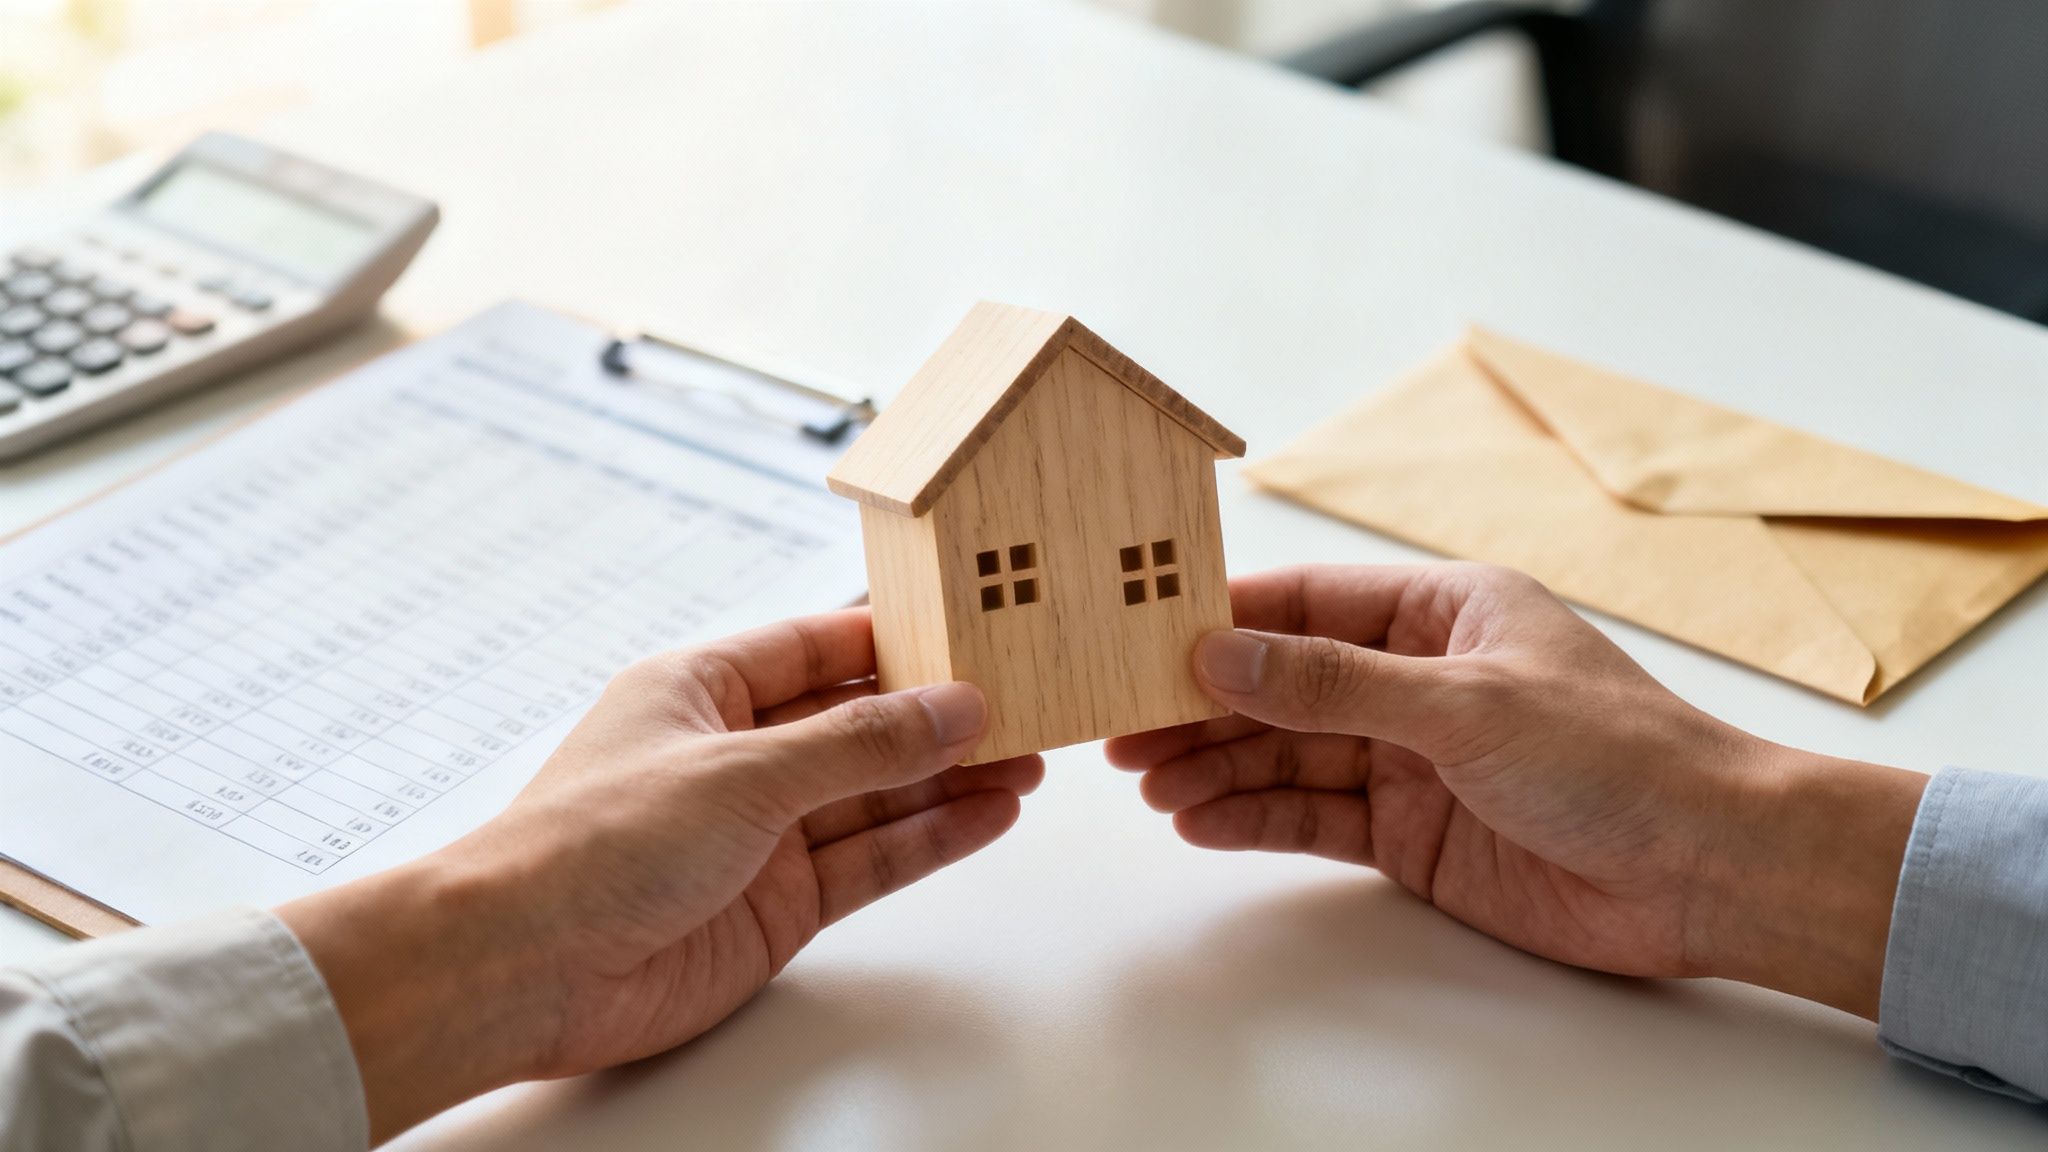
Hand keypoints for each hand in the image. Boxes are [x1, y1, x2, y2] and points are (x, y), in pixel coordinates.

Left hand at [280, 609, 1042, 1142]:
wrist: (525, 969)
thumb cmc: (587, 846)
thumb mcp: (743, 772)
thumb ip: (860, 744)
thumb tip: (951, 706)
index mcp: (703, 689)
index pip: (820, 646)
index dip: (898, 640)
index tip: (974, 630)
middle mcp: (734, 756)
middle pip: (859, 725)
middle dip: (940, 717)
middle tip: (1024, 703)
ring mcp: (758, 834)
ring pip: (876, 796)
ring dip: (950, 780)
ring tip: (1030, 761)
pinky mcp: (776, 904)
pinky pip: (870, 860)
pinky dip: (930, 839)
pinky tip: (988, 815)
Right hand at [1107, 564, 1925, 1017]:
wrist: (1708, 873)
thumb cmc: (1620, 757)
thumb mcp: (1465, 703)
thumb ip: (1335, 684)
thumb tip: (1220, 657)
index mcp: (1442, 612)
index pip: (1306, 603)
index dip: (1222, 621)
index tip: (1143, 639)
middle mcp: (1418, 679)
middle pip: (1284, 684)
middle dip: (1203, 706)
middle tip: (1121, 728)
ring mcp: (1413, 760)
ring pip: (1289, 754)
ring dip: (1218, 766)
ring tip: (1148, 785)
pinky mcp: (1413, 834)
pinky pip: (1314, 817)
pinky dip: (1256, 819)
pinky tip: (1199, 823)